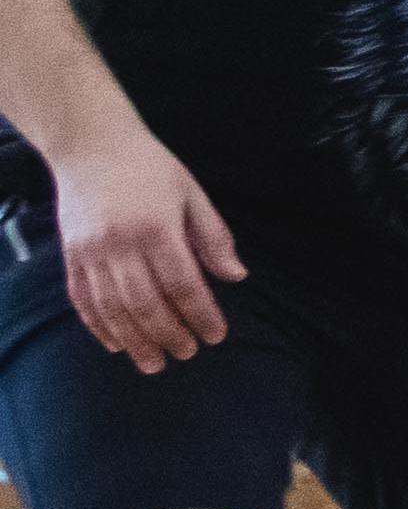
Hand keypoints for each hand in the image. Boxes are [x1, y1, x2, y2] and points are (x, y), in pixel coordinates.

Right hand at [51, 131, 240, 370]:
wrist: (91, 145)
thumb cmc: (150, 167)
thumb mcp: (192, 193)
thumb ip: (213, 237)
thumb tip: (236, 276)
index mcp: (156, 228)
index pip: (183, 283)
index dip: (201, 314)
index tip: (216, 336)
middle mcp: (119, 244)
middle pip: (145, 303)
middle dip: (168, 335)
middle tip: (187, 355)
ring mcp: (90, 251)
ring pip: (112, 308)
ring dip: (134, 340)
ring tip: (153, 363)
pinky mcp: (71, 255)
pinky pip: (83, 299)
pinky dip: (99, 326)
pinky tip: (116, 344)